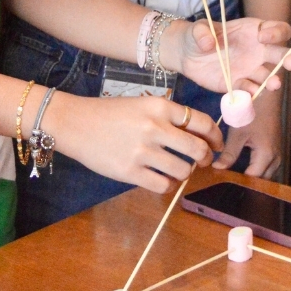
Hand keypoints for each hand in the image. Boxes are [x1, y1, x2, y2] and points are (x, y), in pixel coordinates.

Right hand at [43, 93, 224, 193]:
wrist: (74, 123)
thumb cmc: (108, 113)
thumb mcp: (141, 104)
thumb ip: (167, 117)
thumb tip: (197, 137)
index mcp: (160, 106)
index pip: (201, 122)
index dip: (215, 136)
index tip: (216, 145)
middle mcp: (154, 127)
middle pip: (197, 149)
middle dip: (204, 158)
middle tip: (202, 161)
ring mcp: (142, 150)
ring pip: (183, 170)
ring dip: (185, 173)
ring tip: (177, 170)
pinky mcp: (130, 171)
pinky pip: (163, 185)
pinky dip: (167, 185)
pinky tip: (161, 180)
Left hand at [172, 17, 290, 94]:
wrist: (187, 55)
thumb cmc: (198, 36)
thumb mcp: (197, 29)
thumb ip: (202, 32)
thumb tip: (209, 43)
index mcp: (253, 31)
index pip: (276, 29)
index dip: (275, 32)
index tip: (263, 37)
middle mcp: (258, 50)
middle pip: (280, 53)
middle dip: (289, 57)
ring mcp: (250, 69)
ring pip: (268, 76)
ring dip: (272, 80)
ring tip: (273, 84)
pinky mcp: (239, 84)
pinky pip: (249, 89)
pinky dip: (250, 92)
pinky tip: (248, 93)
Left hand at [214, 95, 282, 176]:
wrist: (266, 97)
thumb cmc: (250, 113)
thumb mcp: (237, 134)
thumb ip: (229, 154)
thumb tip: (217, 169)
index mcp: (266, 155)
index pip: (253, 179)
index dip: (239, 182)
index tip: (224, 183)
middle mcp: (275, 158)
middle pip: (262, 180)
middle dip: (247, 182)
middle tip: (229, 183)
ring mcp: (277, 155)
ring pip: (266, 174)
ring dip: (253, 177)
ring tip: (235, 178)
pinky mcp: (276, 150)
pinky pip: (268, 167)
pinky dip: (258, 170)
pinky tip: (244, 169)